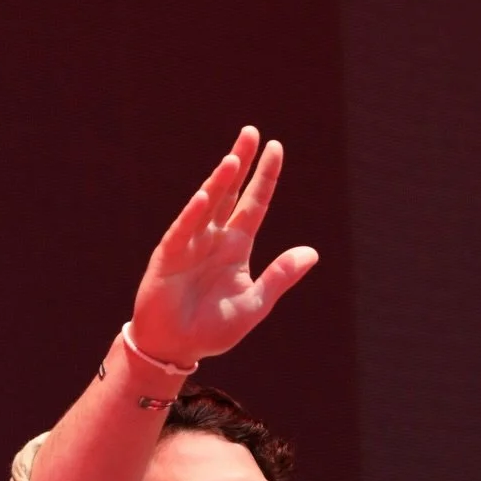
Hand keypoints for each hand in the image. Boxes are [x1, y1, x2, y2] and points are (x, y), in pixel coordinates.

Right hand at [128, 127, 318, 366]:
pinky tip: (205, 196)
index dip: (265, 177)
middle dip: (240, 163)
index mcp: (236, 247)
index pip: (254, 204)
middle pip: (229, 193)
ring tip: (234, 159)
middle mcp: (214, 238)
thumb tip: (312, 253)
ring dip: (219, 182)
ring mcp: (190, 244)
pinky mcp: (168, 257)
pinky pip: (183, 231)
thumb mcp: (254, 303)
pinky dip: (193, 214)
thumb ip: (280, 277)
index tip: (276, 148)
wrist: (177, 347)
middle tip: (251, 133)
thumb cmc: (213, 328)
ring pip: (207, 205)